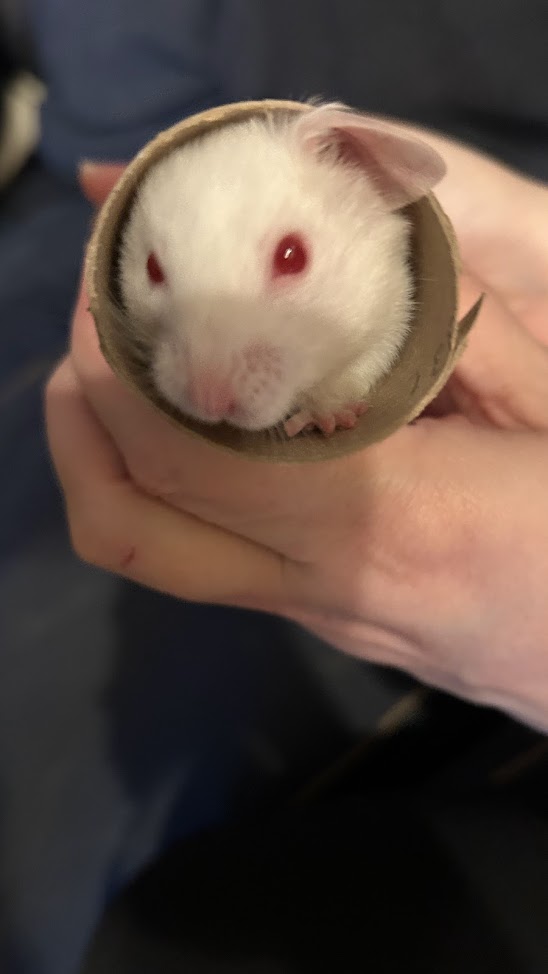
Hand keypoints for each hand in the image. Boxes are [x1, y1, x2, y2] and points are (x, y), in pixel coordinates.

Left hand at [46, 141, 547, 731]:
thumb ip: (465, 330)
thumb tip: (377, 257)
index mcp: (389, 516)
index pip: (192, 457)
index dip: (122, 377)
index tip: (106, 297)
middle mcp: (326, 582)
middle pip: (136, 533)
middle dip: (80, 431)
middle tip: (88, 342)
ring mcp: (321, 615)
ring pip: (163, 560)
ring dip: (110, 466)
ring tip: (123, 379)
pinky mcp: (329, 621)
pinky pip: (215, 562)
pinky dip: (174, 490)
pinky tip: (207, 430)